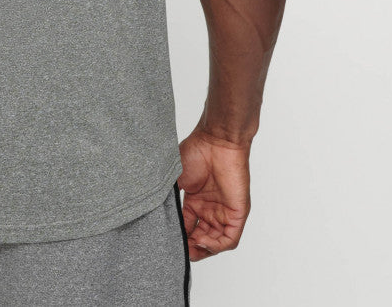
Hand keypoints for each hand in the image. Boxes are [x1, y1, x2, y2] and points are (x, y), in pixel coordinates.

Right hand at [177, 127, 251, 260]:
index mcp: (195, 201)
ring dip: (203, 249)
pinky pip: (230, 239)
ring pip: (215, 242)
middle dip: (190, 248)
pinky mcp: (237, 213)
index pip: (187, 227)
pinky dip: (216, 246)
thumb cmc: (196, 152)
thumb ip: (167, 197)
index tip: (167, 242)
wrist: (217, 141)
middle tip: (179, 251)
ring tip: (190, 246)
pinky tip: (203, 241)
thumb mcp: (175, 178)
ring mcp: (224, 211)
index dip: (179, 237)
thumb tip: (153, 214)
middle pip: (201, 238)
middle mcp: (210, 209)